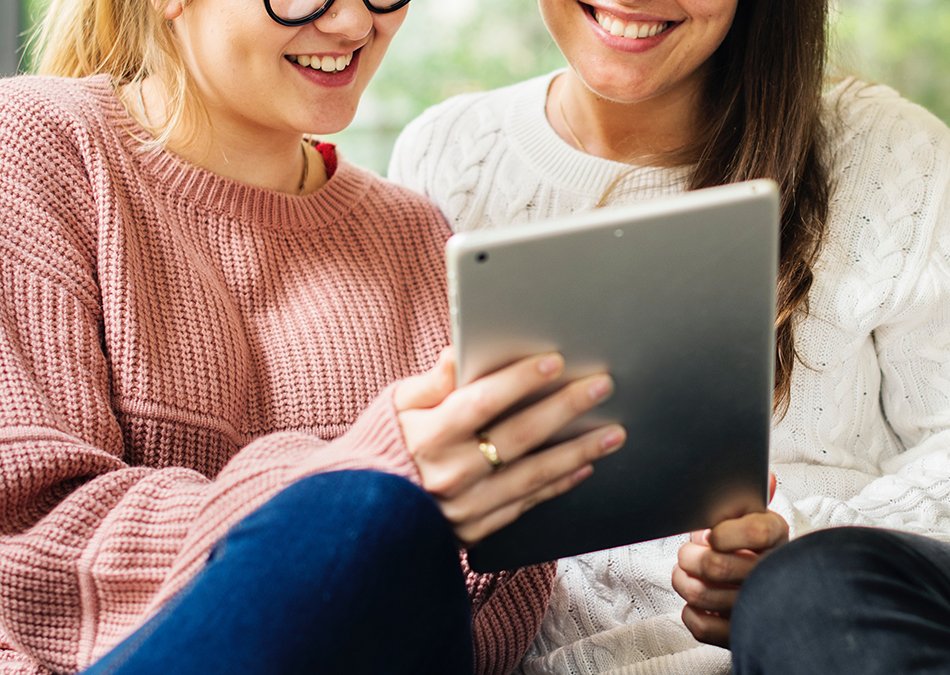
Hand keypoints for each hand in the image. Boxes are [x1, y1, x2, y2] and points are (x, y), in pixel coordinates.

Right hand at [395, 348, 625, 545]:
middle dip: (564, 408)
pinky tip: (583, 466)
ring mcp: (466, 508)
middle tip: (601, 386)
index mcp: (427, 436)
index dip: (519, 381)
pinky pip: (526, 505)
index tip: (554, 361)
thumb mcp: (394, 407)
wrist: (360, 513)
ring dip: (578, 451)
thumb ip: (430, 383)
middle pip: (519, 436)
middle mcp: (450, 474)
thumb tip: (457, 351)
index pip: (481, 402)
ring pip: (533, 475)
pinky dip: (557, 485)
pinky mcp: (476, 531)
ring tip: (613, 431)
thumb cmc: (381, 447)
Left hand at [671, 474, 787, 647]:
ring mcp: (758, 608)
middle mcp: (772, 574)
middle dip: (690, 557)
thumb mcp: (755, 518)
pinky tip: (697, 602)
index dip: (725, 533)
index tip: (712, 535)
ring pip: (702, 595)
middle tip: (689, 553)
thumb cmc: (753, 550)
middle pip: (716, 565)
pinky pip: (701, 626)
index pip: (756, 532)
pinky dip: (690, 613)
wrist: (774, 597)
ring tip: (686, 573)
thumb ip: (752, 497)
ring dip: (683, 582)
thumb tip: (766, 475)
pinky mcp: (740, 635)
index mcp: (777, 538)